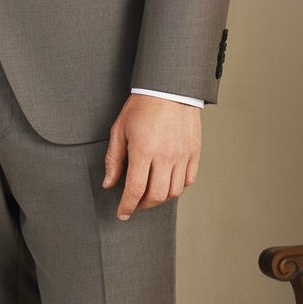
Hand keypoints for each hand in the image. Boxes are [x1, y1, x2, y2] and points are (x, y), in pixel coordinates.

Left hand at [102, 95, 200, 220]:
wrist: (168, 89)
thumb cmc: (141, 107)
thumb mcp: (119, 130)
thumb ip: (114, 159)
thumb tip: (109, 184)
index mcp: (143, 151)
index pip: (134, 190)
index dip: (127, 206)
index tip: (122, 214)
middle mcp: (164, 157)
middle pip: (156, 196)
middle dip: (143, 205)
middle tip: (135, 203)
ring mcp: (182, 156)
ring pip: (173, 191)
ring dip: (160, 198)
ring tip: (150, 192)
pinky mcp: (194, 153)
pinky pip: (188, 180)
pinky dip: (177, 186)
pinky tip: (167, 180)